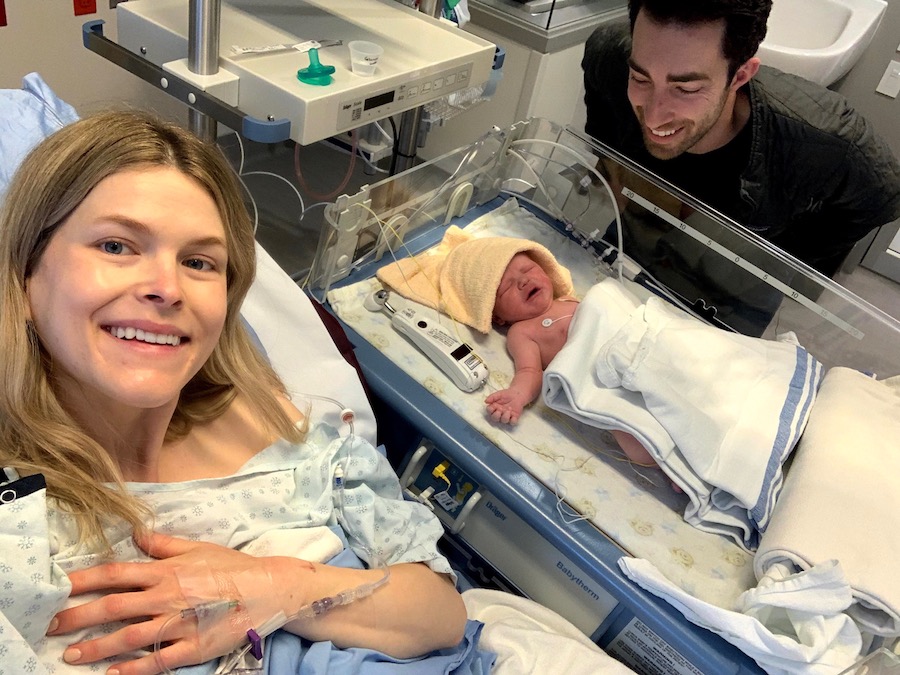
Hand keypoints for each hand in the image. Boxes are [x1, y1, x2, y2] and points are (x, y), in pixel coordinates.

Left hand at [48, 532, 276, 674]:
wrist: (269, 588)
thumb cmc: (233, 567)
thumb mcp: (197, 548)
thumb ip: (163, 545)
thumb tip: (136, 534)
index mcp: (167, 571)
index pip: (116, 573)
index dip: (84, 579)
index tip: (59, 586)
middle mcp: (167, 596)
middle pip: (113, 606)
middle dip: (77, 616)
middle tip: (50, 626)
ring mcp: (179, 624)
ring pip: (129, 637)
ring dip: (96, 647)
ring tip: (71, 655)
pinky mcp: (193, 647)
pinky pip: (157, 661)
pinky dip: (133, 670)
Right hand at [485, 389, 524, 424]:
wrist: (517, 394)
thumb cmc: (506, 395)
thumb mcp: (498, 394)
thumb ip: (492, 397)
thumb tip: (485, 401)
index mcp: (494, 408)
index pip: (489, 411)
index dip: (491, 410)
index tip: (494, 405)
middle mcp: (499, 414)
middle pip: (495, 419)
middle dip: (497, 415)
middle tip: (501, 409)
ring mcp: (506, 416)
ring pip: (503, 421)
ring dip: (505, 416)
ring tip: (509, 409)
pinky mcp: (514, 417)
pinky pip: (512, 422)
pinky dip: (512, 420)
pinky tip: (513, 415)